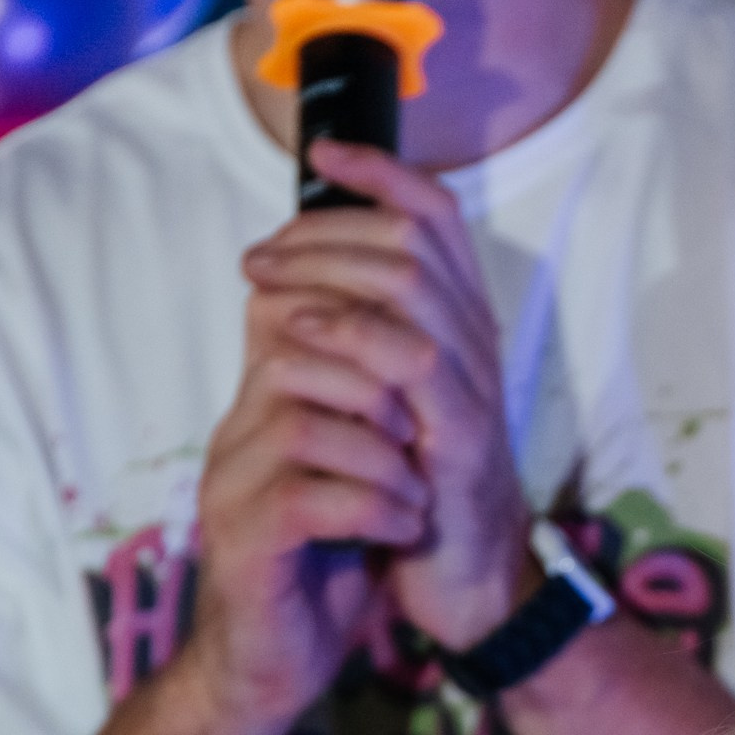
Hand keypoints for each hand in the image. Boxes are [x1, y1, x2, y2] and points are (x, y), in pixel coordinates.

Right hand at [186, 212, 435, 731]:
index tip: (425, 369)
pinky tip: (401, 530)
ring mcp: (230, 488)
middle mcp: (235, 435)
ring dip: (383, 457)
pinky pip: (305, 499)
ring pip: (303, 425)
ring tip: (416, 495)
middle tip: (422, 434)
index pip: (284, 312)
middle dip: (378, 385)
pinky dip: (372, 508)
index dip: (361, 319)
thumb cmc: (322, 568)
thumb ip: (369, 411)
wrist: (272, 668)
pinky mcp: (242, 545)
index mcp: (261, 409)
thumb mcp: (355, 474)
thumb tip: (424, 339)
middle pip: (293, 350)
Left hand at [240, 139, 532, 657]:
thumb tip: (295, 274)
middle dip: (326, 227)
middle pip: (411, 237)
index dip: (382, 172)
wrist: (469, 580)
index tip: (321, 154)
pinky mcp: (457, 432)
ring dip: (323, 268)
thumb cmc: (419, 486)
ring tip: (260, 278)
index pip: (436, 216)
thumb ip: (363, 336)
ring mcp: (472, 382)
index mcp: (463, 322)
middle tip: (258, 251)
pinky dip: (342, 329)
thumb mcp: (391, 398)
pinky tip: (289, 330)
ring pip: (408, 282)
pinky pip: (406, 356)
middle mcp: (476, 339)